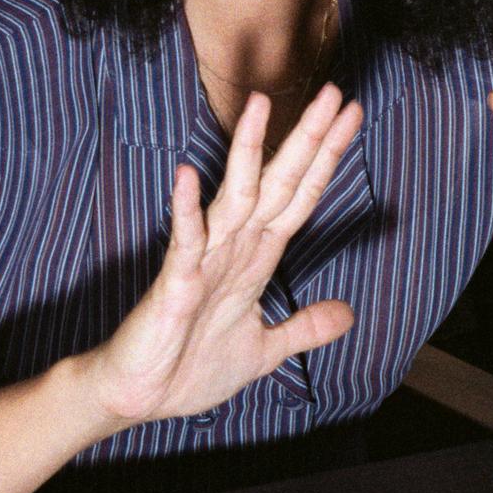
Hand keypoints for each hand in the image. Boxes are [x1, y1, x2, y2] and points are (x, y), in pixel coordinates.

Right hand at [81, 85, 362, 424]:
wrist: (139, 397)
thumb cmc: (192, 367)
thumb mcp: (265, 349)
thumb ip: (304, 328)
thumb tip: (348, 313)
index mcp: (257, 259)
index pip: (300, 198)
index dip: (327, 159)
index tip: (352, 118)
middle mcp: (234, 247)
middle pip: (279, 184)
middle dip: (307, 141)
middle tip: (334, 94)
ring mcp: (203, 259)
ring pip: (235, 196)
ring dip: (248, 151)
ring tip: (261, 104)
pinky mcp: (174, 281)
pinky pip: (183, 240)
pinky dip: (186, 209)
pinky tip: (186, 175)